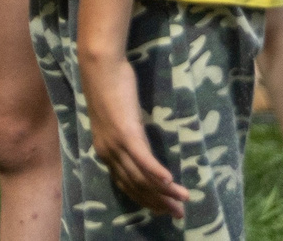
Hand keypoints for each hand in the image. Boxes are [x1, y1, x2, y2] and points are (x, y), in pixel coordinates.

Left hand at [82, 51, 188, 217]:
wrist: (100, 67)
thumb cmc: (110, 88)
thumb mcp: (117, 119)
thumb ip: (126, 136)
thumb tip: (140, 147)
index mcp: (104, 152)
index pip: (126, 185)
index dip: (145, 200)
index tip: (162, 209)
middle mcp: (108, 153)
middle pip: (136, 186)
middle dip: (158, 203)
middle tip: (178, 214)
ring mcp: (116, 144)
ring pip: (142, 177)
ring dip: (164, 192)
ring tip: (183, 200)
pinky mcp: (126, 132)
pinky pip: (143, 159)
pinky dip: (156, 173)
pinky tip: (171, 182)